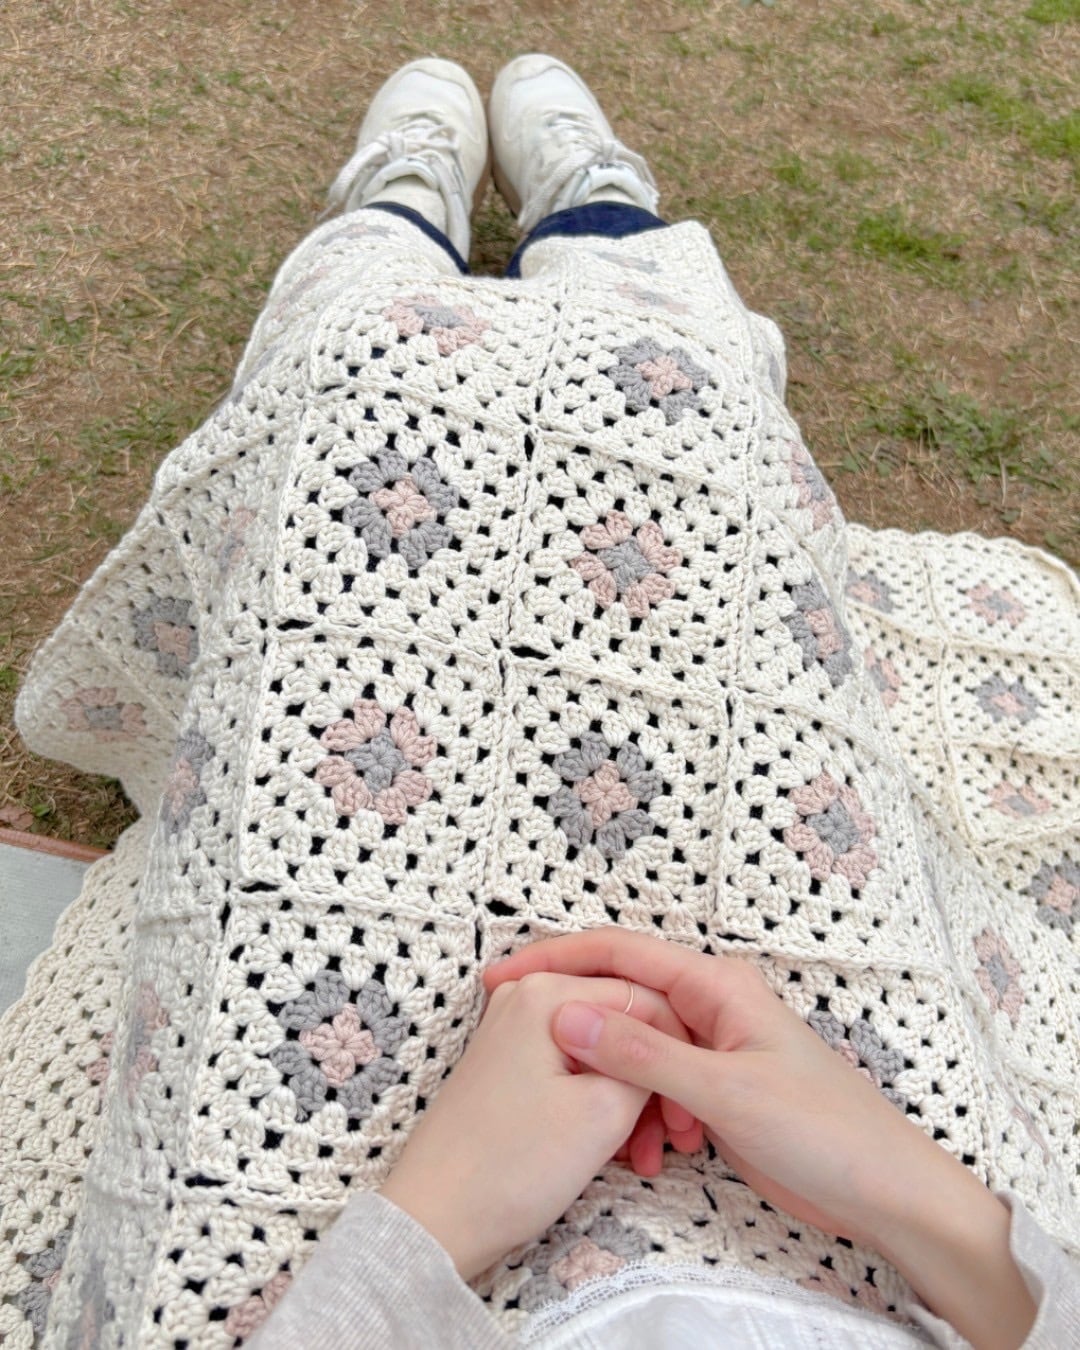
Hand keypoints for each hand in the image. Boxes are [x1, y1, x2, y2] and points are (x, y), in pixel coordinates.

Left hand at [381, 970, 689, 1280]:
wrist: (436, 1220)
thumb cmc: (511, 1167)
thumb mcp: (605, 1112)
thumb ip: (648, 1062)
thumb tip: (662, 1048)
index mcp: (548, 992)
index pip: (646, 999)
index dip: (677, 1054)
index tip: (686, 1111)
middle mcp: (527, 997)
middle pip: (622, 1025)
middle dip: (654, 1081)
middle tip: (674, 1139)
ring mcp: (515, 1031)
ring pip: (602, 1053)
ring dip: (631, 1101)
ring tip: (644, 1157)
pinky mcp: (511, 1065)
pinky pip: (574, 1070)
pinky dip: (601, 1106)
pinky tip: (616, 1152)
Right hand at [484, 928, 1036, 1349]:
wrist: (884, 1192)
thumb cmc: (825, 1129)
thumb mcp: (725, 1090)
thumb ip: (643, 1053)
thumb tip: (567, 1013)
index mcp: (715, 985)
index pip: (617, 954)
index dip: (553, 959)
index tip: (500, 976)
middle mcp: (709, 1007)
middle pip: (620, 997)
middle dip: (575, 1025)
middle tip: (521, 1051)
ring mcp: (711, 1050)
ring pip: (634, 1048)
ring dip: (610, 1084)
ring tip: (600, 1126)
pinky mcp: (714, 1092)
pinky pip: (654, 1086)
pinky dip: (634, 1110)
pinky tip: (638, 1147)